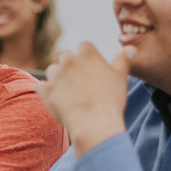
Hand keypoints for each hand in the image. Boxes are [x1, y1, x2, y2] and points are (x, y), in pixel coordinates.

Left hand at [36, 42, 133, 156]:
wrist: (94, 124)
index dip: (87, 58)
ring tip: (69, 93)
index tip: (91, 70)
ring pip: (52, 70)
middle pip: (65, 56)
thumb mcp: (121, 77)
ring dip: (58, 78)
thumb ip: (123, 60)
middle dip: (70, 66)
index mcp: (87, 54)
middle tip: (79, 83)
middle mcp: (69, 60)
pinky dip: (46, 91)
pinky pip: (41, 86)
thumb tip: (130, 48)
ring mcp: (55, 75)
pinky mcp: (45, 90)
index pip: (84, 47)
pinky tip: (56, 99)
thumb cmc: (110, 101)